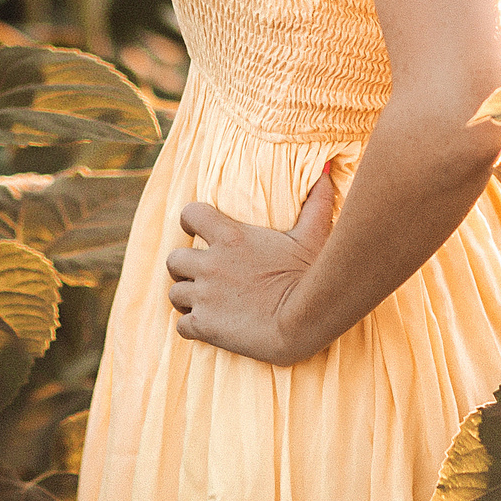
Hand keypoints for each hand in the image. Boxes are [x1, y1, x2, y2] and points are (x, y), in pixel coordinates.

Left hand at [165, 163, 340, 365]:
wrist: (303, 322)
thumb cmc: (310, 276)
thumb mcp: (313, 236)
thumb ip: (315, 203)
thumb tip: (326, 173)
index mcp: (231, 237)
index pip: (190, 215)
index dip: (189, 222)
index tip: (196, 231)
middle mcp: (211, 264)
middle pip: (174, 259)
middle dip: (183, 267)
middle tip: (199, 275)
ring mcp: (205, 296)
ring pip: (174, 294)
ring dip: (186, 298)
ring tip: (204, 304)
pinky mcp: (205, 326)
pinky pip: (181, 326)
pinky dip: (191, 327)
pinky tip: (208, 327)